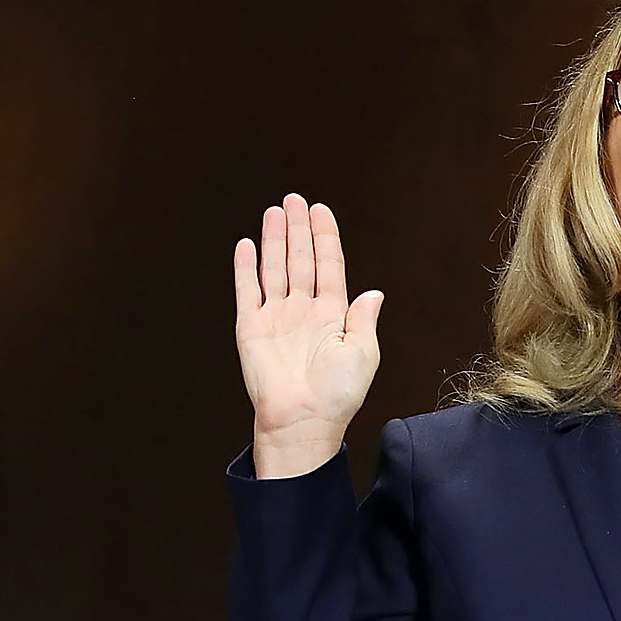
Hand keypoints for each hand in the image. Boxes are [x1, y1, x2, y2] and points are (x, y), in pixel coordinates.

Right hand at [235, 194, 382, 478]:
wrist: (303, 421)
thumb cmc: (336, 394)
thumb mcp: (363, 353)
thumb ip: (364, 319)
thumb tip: (374, 292)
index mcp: (332, 315)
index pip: (328, 265)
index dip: (324, 237)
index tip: (320, 211)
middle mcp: (303, 311)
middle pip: (300, 260)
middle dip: (298, 229)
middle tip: (294, 200)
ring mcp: (276, 318)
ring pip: (275, 268)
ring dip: (274, 240)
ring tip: (274, 212)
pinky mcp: (251, 329)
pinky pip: (247, 291)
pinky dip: (246, 269)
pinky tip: (247, 246)